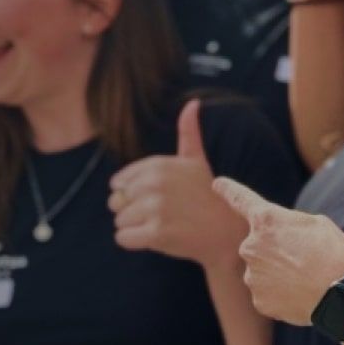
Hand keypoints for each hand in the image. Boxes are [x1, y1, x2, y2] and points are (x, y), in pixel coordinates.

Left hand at [109, 100, 246, 268]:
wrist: (227, 232)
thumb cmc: (208, 196)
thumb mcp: (196, 160)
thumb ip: (189, 132)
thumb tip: (193, 102)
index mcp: (158, 165)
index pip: (119, 182)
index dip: (135, 194)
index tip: (160, 197)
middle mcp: (155, 184)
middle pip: (116, 202)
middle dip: (134, 211)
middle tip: (163, 214)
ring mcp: (156, 209)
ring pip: (119, 221)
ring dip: (136, 228)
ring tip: (163, 225)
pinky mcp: (156, 233)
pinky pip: (123, 238)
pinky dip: (135, 242)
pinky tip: (157, 238)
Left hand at [211, 176, 343, 325]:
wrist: (342, 293)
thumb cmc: (334, 253)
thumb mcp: (316, 223)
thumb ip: (289, 225)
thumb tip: (280, 237)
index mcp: (267, 220)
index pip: (241, 200)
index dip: (228, 190)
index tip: (217, 184)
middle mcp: (251, 246)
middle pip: (259, 245)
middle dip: (275, 250)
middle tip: (304, 258)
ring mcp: (252, 275)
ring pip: (262, 271)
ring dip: (279, 273)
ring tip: (306, 278)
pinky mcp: (258, 300)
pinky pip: (267, 293)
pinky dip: (281, 294)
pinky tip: (300, 294)